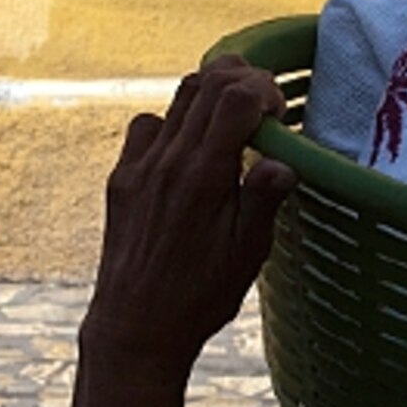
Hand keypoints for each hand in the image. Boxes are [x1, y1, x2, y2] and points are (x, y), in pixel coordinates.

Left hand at [82, 59, 296, 363]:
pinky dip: (174, 120)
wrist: (135, 327)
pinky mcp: (122, 178)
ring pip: (176, 98)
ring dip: (210, 93)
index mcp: (204, 176)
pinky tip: (189, 147)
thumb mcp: (248, 254)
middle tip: (263, 103)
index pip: (235, 96)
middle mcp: (168, 161)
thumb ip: (264, 199)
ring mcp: (140, 166)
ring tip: (233, 117)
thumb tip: (285, 159)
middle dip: (242, 79)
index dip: (264, 90)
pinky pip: (147, 126)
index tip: (280, 113)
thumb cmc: (199, 296)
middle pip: (205, 83)